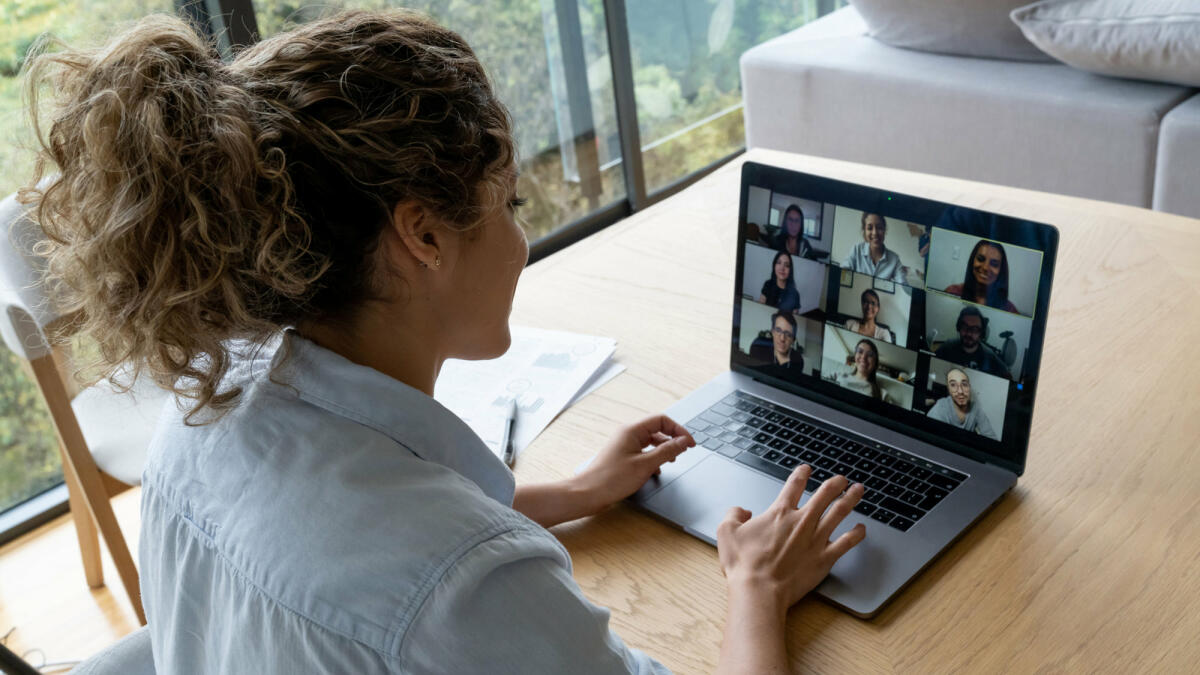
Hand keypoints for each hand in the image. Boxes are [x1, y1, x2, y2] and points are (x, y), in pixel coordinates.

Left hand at [573, 414, 694, 512]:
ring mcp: (624, 445)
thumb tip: (684, 441)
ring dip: (663, 450)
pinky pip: (643, 452)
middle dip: (672, 440)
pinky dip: (653, 458)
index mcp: (632, 430)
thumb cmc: (611, 479)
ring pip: (650, 442)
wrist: (588, 493)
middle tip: (684, 452)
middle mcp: (627, 434)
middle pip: (657, 430)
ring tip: (672, 461)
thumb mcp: (646, 465)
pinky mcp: (622, 456)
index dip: (678, 430)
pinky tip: (656, 470)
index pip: (662, 420)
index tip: (689, 443)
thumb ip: (667, 451)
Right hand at [717, 465, 865, 607]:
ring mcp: (816, 539)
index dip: (801, 474)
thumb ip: (733, 515)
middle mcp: (801, 522)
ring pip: (839, 513)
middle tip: (841, 479)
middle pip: (824, 495)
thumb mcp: (726, 532)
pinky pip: (846, 543)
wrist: (760, 590)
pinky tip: (862, 529)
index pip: (794, 486)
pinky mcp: (825, 558)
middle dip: (835, 484)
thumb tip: (741, 511)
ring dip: (850, 499)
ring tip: (858, 490)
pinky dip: (856, 534)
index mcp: (779, 513)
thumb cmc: (744, 564)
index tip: (806, 469)